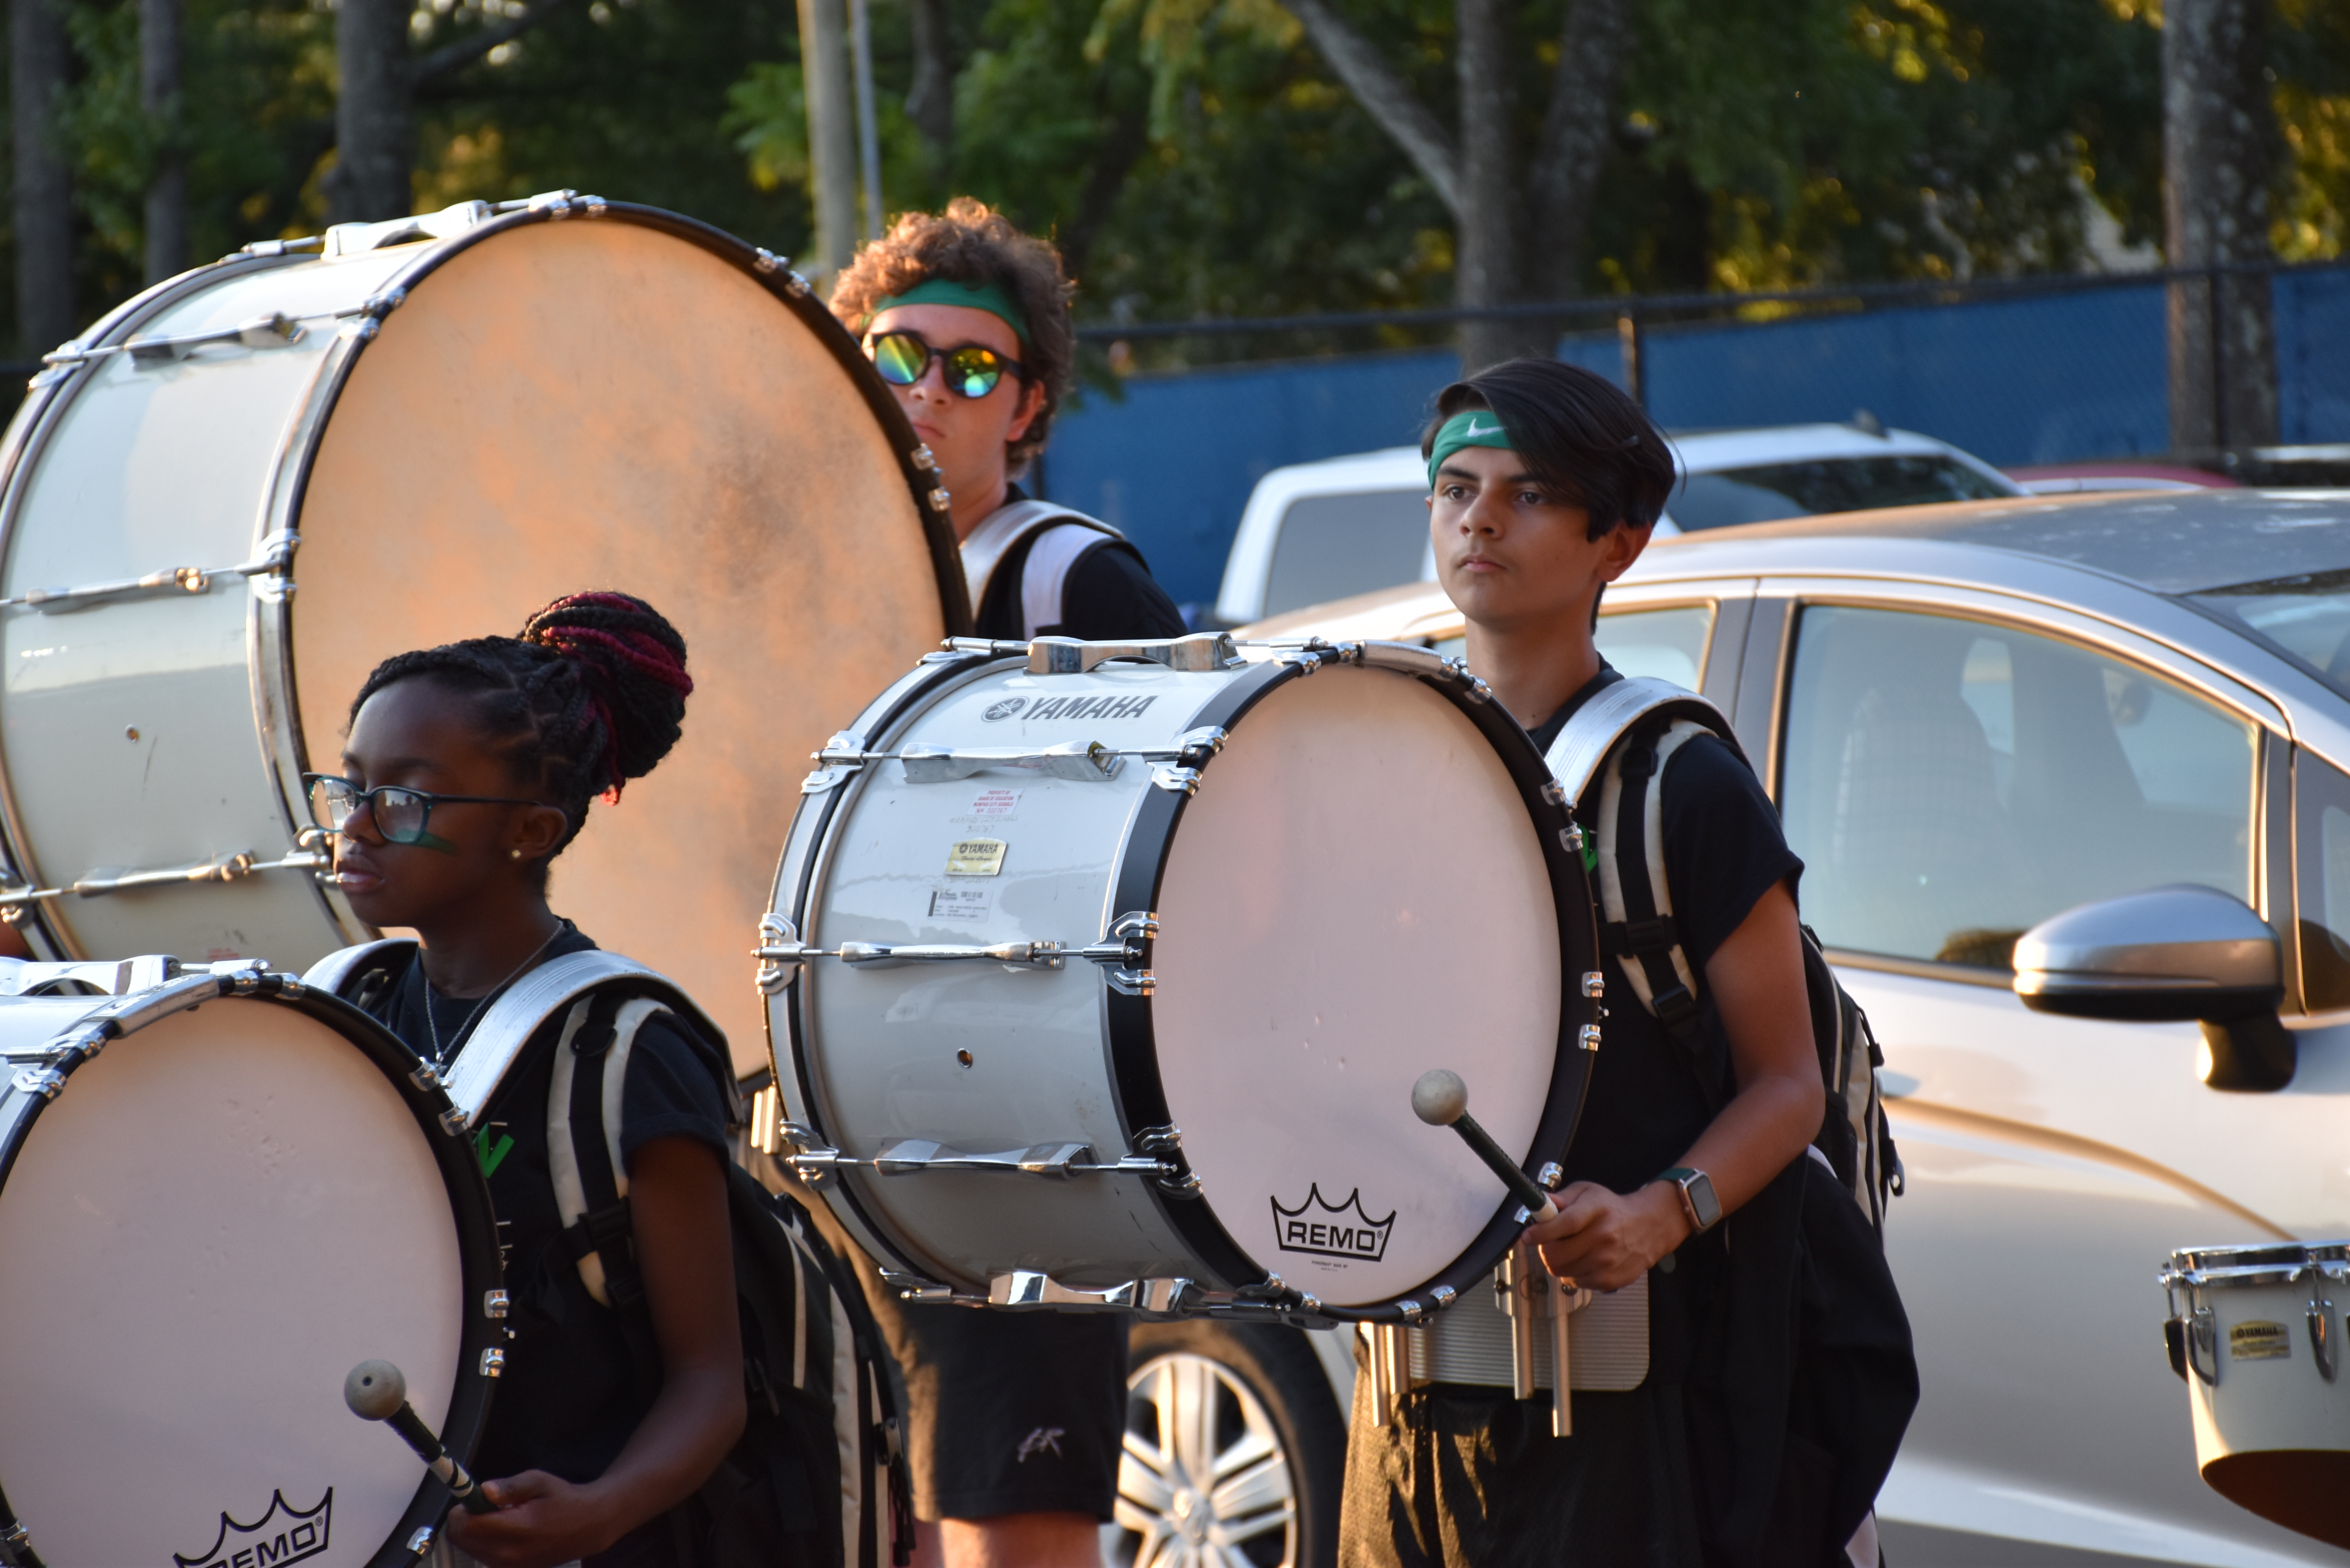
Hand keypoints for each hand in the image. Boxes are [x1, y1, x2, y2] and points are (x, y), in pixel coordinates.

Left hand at [443, 1471, 621, 1567]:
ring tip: (500, 1518)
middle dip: (465, 1520)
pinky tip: (506, 1531)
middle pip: (461, 1540)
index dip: (462, 1510)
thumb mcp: (540, 1482)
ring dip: (474, 1532)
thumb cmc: (563, 1500)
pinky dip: (484, 1542)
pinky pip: (482, 1556)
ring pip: (469, 1549)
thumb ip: (510, 1487)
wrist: (588, 1527)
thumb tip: (483, 1490)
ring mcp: (509, 1567)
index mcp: (517, 1530)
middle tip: (486, 1505)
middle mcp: (508, 1555)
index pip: (467, 1527)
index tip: (472, 1497)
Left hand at [1524, 1181, 1690, 1291]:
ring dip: (1559, 1262)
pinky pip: (1575, 1282)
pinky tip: (1583, 1260)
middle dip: (1545, 1249)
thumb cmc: (1612, 1209)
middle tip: (1550, 1242)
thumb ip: (1562, 1198)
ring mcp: (1607, 1262)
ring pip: (1561, 1271)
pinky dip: (1573, 1273)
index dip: (1540, 1232)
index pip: (1563, 1224)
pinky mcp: (1610, 1280)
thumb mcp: (1588, 1192)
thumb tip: (1540, 1204)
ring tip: (1570, 1250)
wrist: (1648, 1226)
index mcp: (1596, 1211)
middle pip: (1556, 1255)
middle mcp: (1603, 1237)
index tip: (1528, 1236)